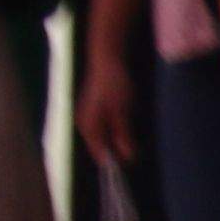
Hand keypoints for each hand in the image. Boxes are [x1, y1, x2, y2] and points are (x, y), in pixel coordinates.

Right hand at [75, 33, 141, 180]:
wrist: (107, 59)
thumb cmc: (115, 85)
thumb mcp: (123, 112)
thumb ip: (124, 135)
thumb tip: (128, 158)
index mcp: (88, 125)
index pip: (100, 154)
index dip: (116, 161)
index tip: (133, 160)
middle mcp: (84, 123)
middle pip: (101, 147)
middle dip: (118, 149)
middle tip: (135, 144)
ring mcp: (87, 116)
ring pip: (104, 137)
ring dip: (117, 139)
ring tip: (130, 131)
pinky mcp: (92, 111)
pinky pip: (104, 128)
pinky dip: (115, 130)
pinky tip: (124, 122)